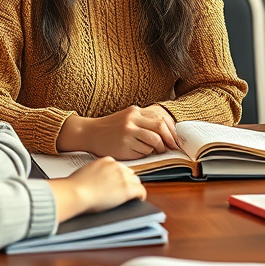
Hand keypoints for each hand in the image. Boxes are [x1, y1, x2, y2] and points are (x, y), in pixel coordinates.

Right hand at [49, 157, 145, 222]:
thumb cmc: (75, 186)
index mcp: (106, 161)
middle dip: (127, 182)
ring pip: (136, 181)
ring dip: (133, 188)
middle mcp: (116, 166)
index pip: (119, 167)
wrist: (75, 192)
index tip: (118, 183)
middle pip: (129, 174)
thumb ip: (95, 172)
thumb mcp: (85, 172)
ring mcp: (122, 177)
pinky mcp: (127, 188)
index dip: (119, 176)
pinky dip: (141, 196)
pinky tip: (138, 200)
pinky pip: (141, 191)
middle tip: (122, 192)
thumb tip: (95, 179)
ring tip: (130, 197)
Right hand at [59, 105, 178, 159]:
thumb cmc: (111, 128)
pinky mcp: (124, 146)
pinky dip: (145, 154)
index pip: (160, 119)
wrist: (89, 133)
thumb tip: (167, 133)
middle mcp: (131, 120)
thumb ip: (144, 121)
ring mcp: (127, 133)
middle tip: (172, 147)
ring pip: (154, 141)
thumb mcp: (127, 118)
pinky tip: (138, 152)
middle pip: (160, 128)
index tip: (176, 140)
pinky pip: (143, 152)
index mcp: (134, 111)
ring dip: (158, 149)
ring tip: (154, 151)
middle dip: (169, 140)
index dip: (171, 131)